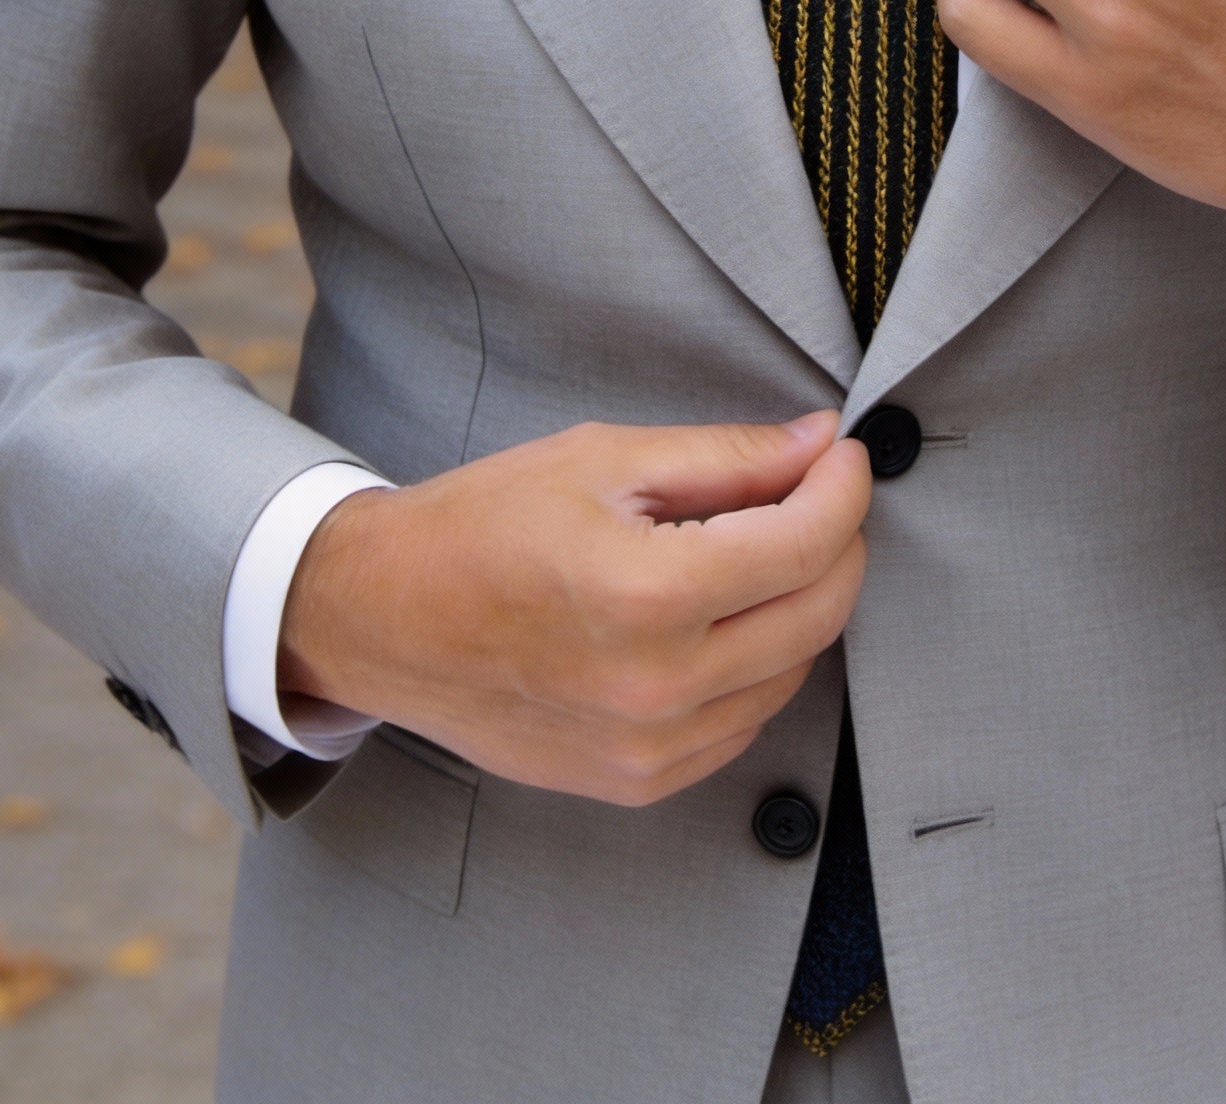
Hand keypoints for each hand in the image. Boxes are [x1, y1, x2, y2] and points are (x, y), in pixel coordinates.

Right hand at [277, 411, 870, 805]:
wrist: (383, 619)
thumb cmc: (482, 525)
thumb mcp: (602, 459)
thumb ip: (727, 455)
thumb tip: (820, 443)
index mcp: (647, 594)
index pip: (807, 541)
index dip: (843, 486)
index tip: (842, 454)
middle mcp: (658, 686)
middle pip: (819, 613)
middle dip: (838, 541)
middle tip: (816, 492)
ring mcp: (649, 748)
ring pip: (793, 672)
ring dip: (800, 604)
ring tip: (759, 548)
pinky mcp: (637, 782)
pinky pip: (744, 723)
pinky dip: (757, 664)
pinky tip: (719, 617)